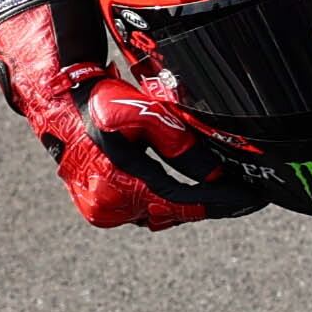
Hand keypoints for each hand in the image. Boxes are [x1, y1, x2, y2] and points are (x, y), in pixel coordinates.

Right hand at [0, 3, 251, 229]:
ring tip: (222, 190)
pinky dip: (166, 199)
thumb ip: (184, 149)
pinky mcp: (99, 203)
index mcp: (119, 185)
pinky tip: (190, 188)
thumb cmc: (100, 102)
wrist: (59, 99)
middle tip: (244, 194)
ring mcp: (101, 207)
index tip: (252, 199)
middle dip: (210, 202)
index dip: (223, 200)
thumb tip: (216, 177)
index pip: (185, 201)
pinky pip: (143, 208)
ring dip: (189, 202)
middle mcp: (108, 205)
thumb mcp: (149, 118)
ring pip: (160, 213)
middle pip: (175, 211)